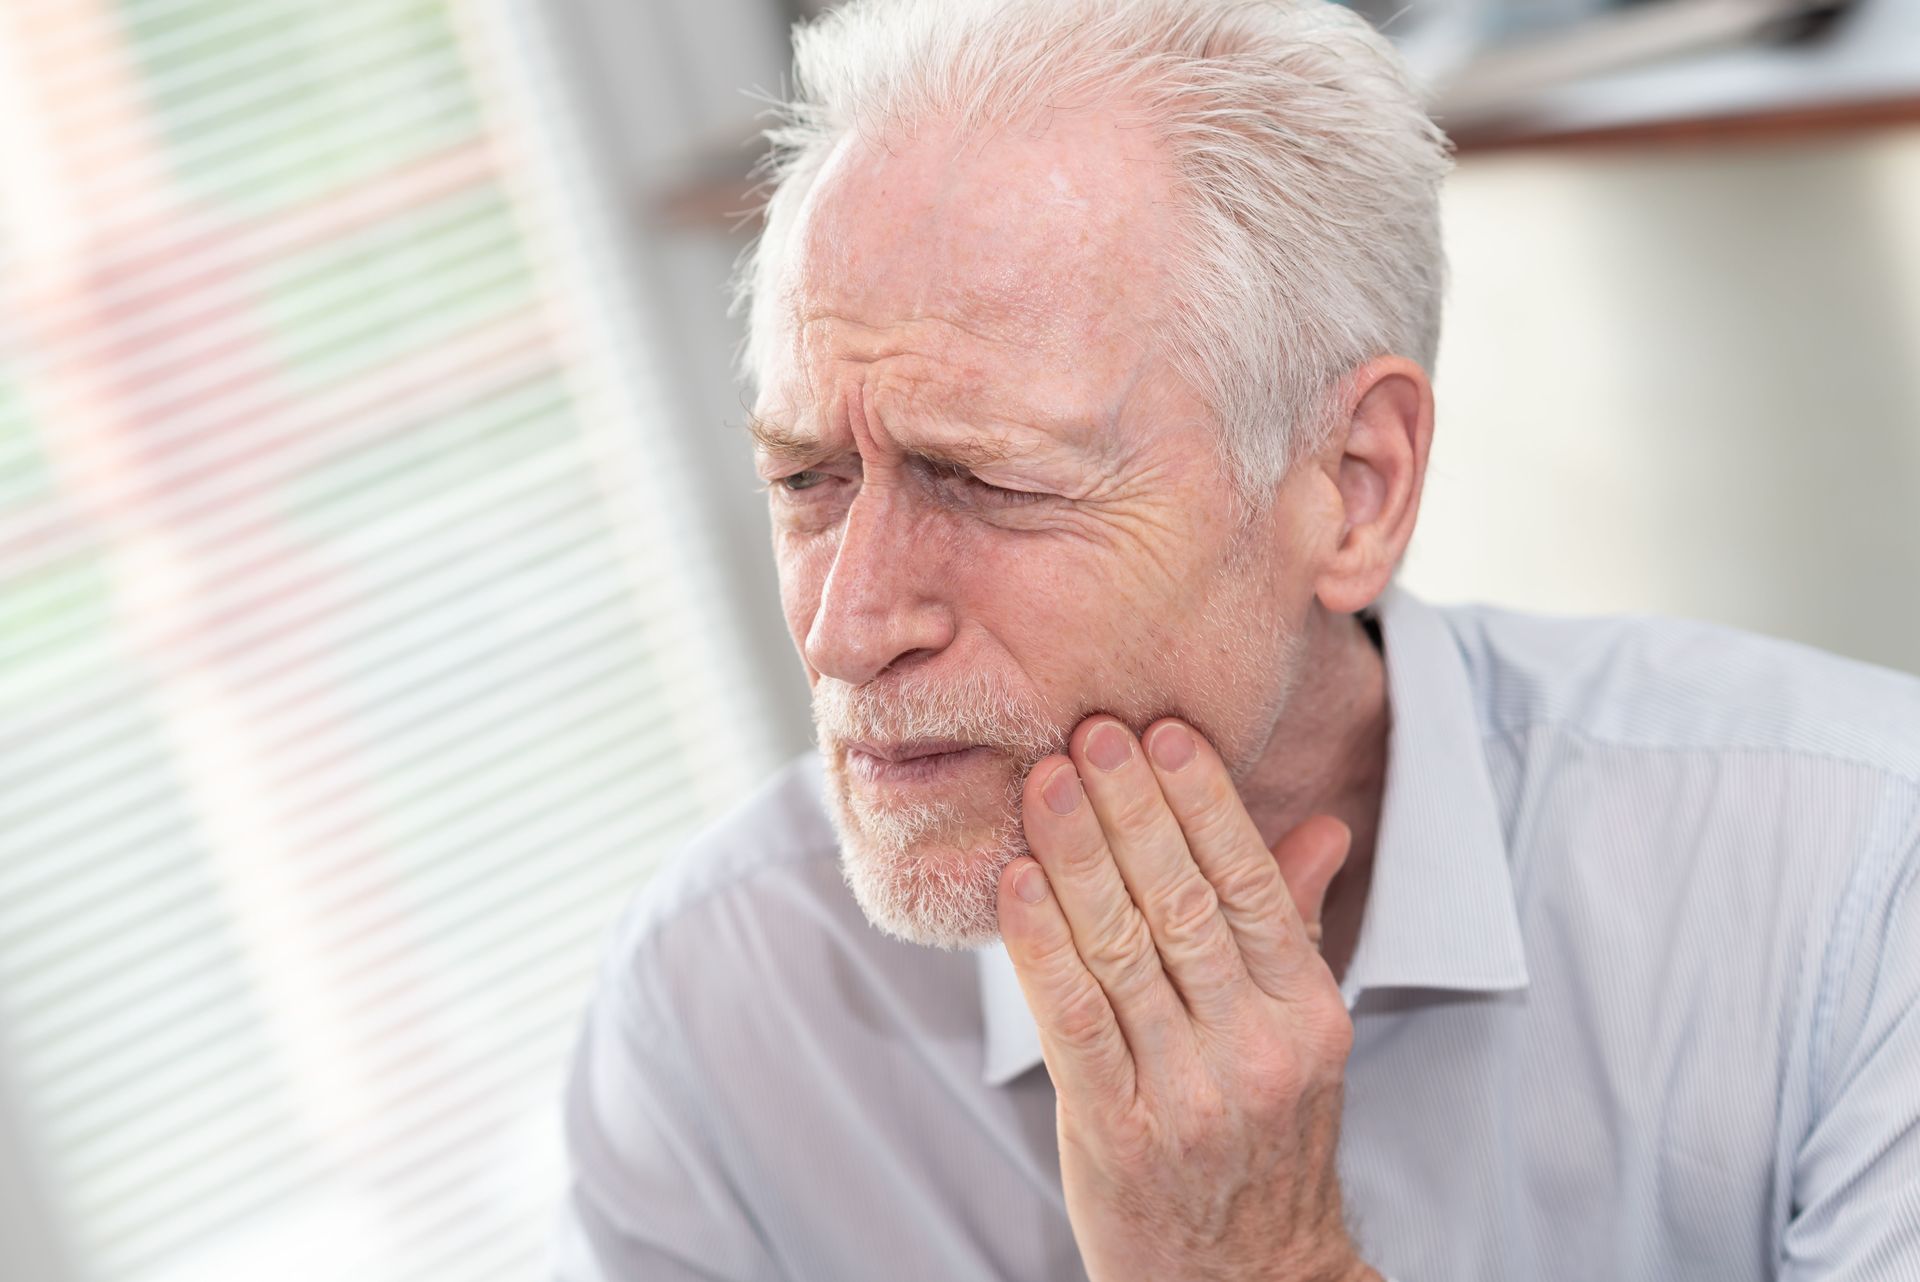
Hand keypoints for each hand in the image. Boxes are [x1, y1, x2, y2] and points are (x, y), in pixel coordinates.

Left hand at [996, 714, 1373, 1281]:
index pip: (1251, 886)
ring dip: (1078, 857)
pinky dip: (1043, 947)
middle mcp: (1257, 1051)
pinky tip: (1018, 882)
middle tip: (1091, 732)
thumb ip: (1293, 924)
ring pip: (1125, 952)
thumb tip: (1322, 826)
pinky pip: (1076, 1022)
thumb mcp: (1301, 1033)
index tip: (1163, 733)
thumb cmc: (1262, 1139)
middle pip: (1185, 904)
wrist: (1242, 1278)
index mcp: (1307, 1013)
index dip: (1205, 804)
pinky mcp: (1118, 1133)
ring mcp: (1189, 1095)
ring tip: (1043, 783)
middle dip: (1133, 810)